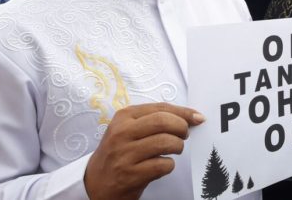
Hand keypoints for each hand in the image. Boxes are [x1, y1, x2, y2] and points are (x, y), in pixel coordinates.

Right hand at [84, 103, 204, 199]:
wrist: (94, 184)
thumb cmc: (119, 153)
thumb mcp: (130, 130)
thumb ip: (155, 120)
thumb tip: (192, 117)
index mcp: (124, 117)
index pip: (161, 108)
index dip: (184, 112)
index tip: (197, 117)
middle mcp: (122, 133)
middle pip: (163, 122)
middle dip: (181, 128)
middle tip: (184, 135)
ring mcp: (124, 154)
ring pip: (165, 142)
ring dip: (177, 147)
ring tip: (174, 150)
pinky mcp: (130, 175)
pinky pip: (162, 165)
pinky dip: (169, 165)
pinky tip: (162, 166)